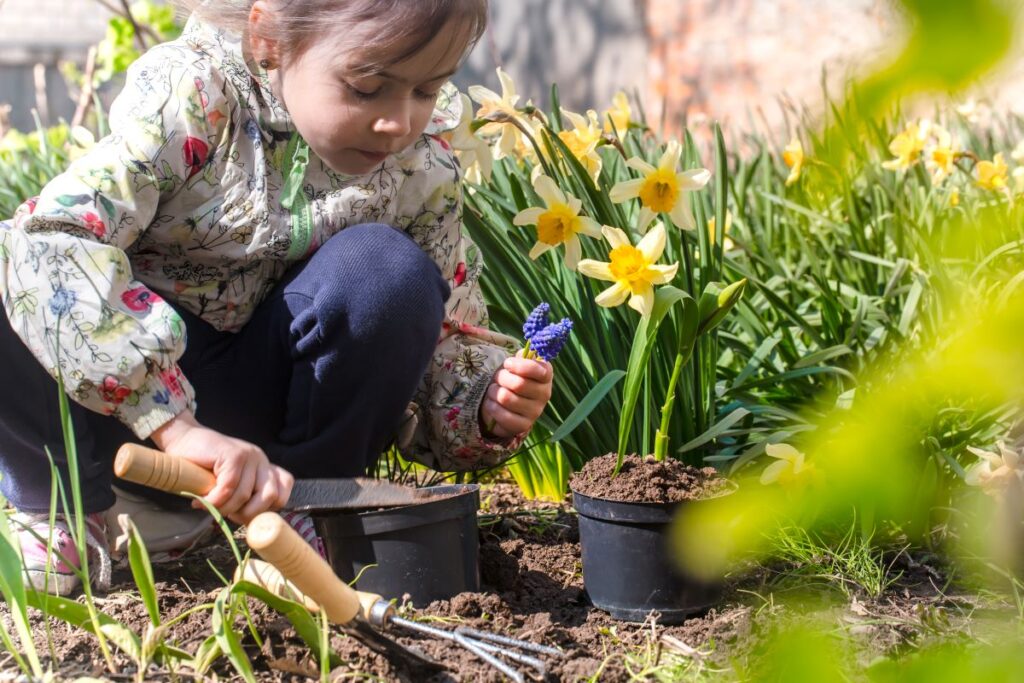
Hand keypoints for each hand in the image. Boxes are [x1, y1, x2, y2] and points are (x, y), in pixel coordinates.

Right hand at [151, 411, 293, 524]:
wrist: (182, 441)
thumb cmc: (203, 467)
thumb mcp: (230, 485)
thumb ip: (244, 497)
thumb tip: (252, 525)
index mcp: (265, 469)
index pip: (283, 493)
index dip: (267, 511)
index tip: (245, 516)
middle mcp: (261, 460)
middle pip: (270, 497)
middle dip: (247, 514)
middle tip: (227, 514)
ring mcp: (250, 455)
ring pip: (245, 495)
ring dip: (224, 508)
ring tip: (208, 505)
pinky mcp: (234, 454)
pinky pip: (229, 487)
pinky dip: (213, 500)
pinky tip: (200, 501)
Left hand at [480, 351, 552, 439]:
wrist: (504, 404)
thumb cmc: (510, 379)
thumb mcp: (516, 365)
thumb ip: (521, 357)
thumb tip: (523, 354)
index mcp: (545, 376)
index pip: (540, 370)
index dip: (520, 366)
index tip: (507, 364)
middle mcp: (545, 394)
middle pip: (519, 384)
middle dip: (502, 378)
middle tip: (498, 379)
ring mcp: (535, 412)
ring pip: (507, 398)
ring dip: (494, 392)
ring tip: (495, 391)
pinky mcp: (523, 426)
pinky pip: (502, 414)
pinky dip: (492, 407)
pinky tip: (493, 404)